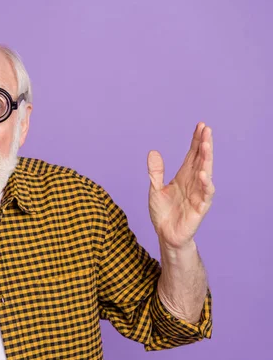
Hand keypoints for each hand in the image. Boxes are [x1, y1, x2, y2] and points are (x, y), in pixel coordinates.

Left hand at [147, 122, 214, 249]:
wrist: (165, 234)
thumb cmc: (162, 212)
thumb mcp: (154, 189)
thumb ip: (155, 172)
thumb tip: (153, 151)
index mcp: (183, 176)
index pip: (192, 155)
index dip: (196, 140)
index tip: (200, 125)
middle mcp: (193, 182)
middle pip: (201, 160)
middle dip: (204, 144)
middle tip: (206, 129)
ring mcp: (198, 194)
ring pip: (205, 173)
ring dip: (206, 160)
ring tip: (205, 145)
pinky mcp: (200, 208)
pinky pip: (205, 194)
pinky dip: (205, 184)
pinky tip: (203, 174)